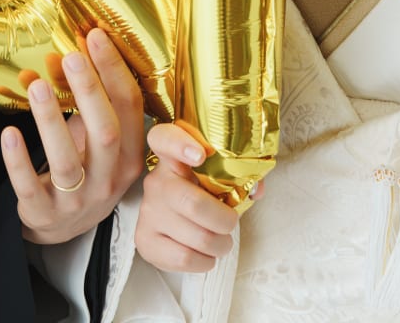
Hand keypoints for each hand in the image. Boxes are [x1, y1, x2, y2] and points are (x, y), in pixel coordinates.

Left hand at [0, 29, 146, 244]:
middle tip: (72, 57)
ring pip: (68, 161)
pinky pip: (30, 187)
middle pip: (106, 134)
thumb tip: (57, 56)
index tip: (95, 38)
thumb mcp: (94, 139)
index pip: (130, 109)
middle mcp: (110, 180)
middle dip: (91, 92)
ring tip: (37, 86)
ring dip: (51, 121)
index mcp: (130, 156)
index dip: (114, 71)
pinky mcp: (45, 213)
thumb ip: (83, 101)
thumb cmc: (85, 171)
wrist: (64, 228)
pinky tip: (8, 132)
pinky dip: (18, 160)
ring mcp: (79, 201)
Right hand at [133, 122, 240, 273]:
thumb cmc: (203, 194)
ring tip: (220, 242)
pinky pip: (184, 258)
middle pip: (192, 203)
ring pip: (196, 236)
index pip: (164, 139)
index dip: (180, 144)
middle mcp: (156, 182)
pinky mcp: (145, 240)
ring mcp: (148, 211)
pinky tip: (204, 254)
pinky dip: (204, 261)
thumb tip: (254, 190)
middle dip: (223, 220)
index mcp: (173, 157)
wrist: (178, 220)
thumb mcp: (221, 178)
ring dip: (219, 245)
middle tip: (230, 223)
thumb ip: (241, 176)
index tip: (200, 155)